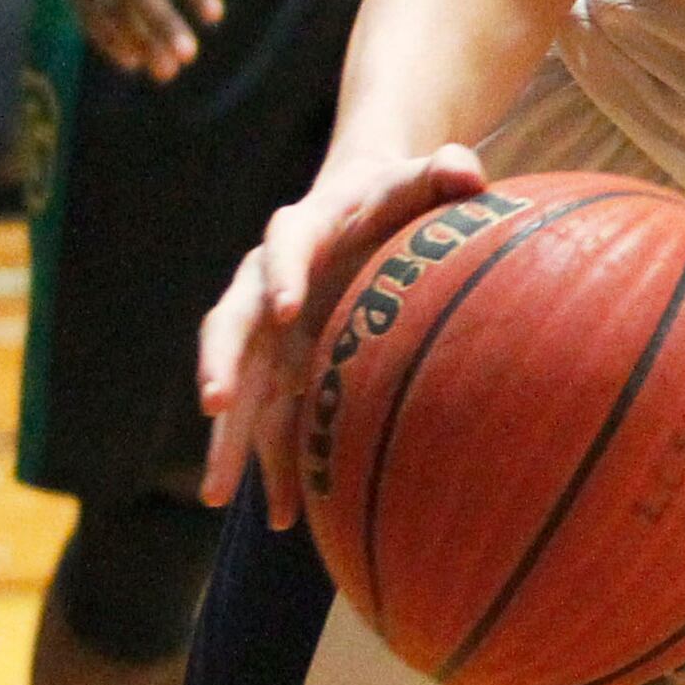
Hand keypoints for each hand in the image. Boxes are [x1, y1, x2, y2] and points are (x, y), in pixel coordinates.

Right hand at [198, 143, 489, 519]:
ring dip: (227, 436)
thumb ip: (443, 169)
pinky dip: (274, 463)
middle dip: (223, 361)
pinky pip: (269, 420)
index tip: (287, 308)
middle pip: (233, 321)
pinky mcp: (280, 369)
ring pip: (240, 385)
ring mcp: (268, 332)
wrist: (364, 208)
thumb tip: (468, 168)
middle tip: (217, 401)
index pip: (285, 246)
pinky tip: (284, 516)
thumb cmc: (398, 194)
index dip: (283, 274)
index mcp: (303, 230)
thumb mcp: (419, 176)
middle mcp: (269, 282)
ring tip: (217, 493)